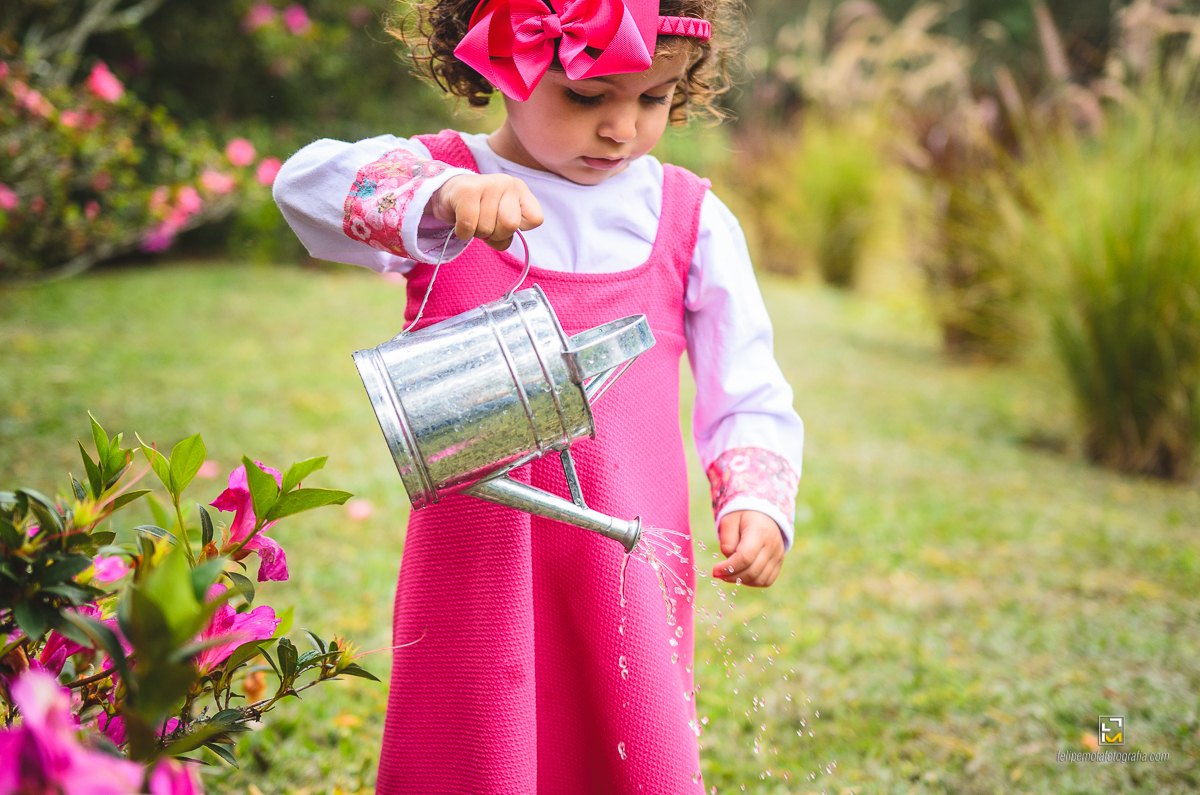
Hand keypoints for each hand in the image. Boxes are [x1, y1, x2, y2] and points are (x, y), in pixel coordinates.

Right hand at [428, 174, 543, 250]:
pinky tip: (460, 221)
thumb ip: (509, 231)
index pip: (535, 219)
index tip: (504, 221)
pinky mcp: (466, 190)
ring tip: (472, 219)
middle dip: (496, 234)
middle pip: (511, 225)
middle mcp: (507, 183)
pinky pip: (469, 226)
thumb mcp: (500, 220)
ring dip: (477, 233)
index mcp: (520, 189)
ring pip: (487, 228)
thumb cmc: (479, 211)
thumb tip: (503, 240)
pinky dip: (463, 233)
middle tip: (486, 224)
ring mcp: (488, 183)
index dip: (519, 229)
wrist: (447, 194)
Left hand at [712, 510, 784, 586]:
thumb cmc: (742, 516)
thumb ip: (727, 540)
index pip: (745, 558)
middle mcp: (772, 545)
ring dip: (742, 581)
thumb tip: (729, 560)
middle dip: (732, 576)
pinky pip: (767, 580)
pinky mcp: (779, 562)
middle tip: (719, 574)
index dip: (728, 568)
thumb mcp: (729, 520)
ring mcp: (778, 554)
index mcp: (759, 532)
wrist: (763, 512)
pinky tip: (741, 575)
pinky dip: (752, 582)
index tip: (715, 570)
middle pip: (752, 571)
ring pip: (760, 579)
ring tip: (729, 573)